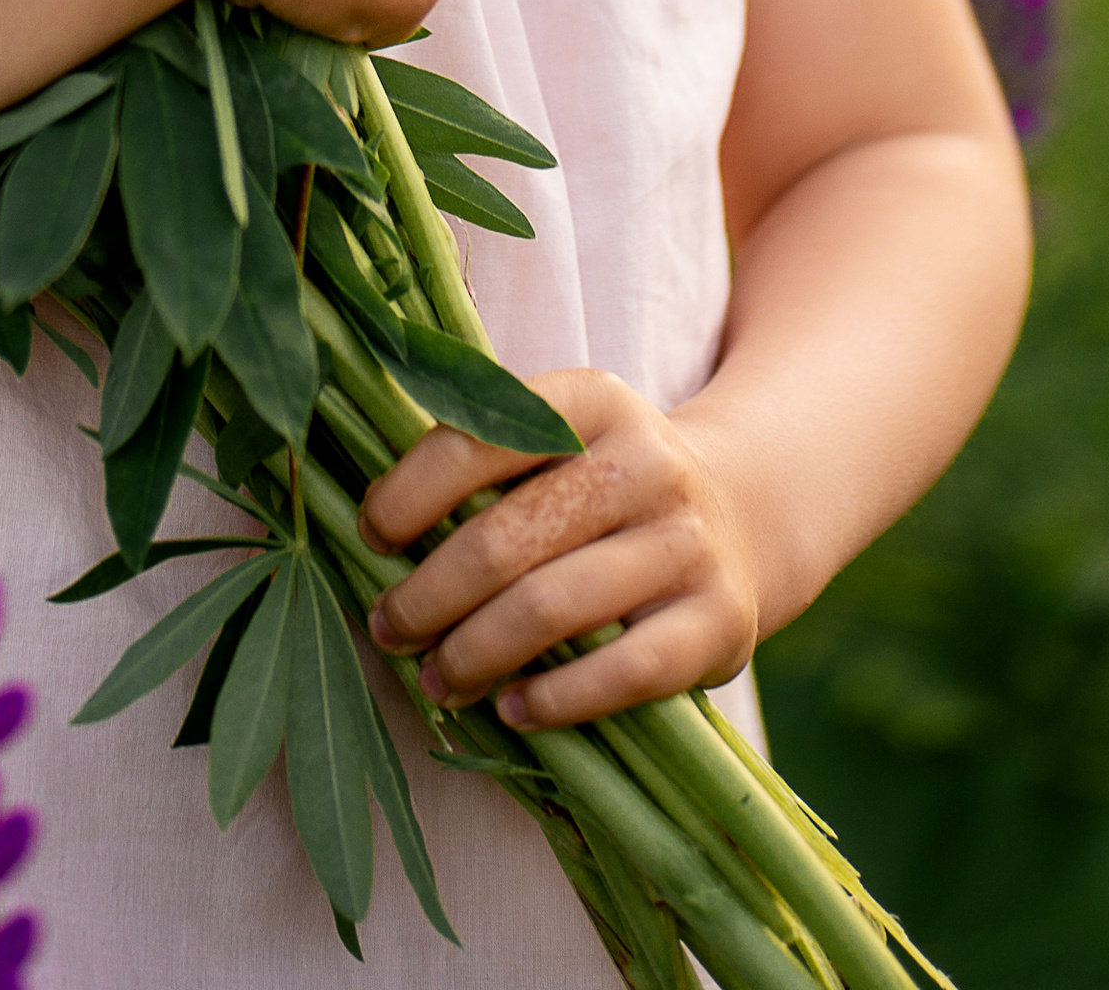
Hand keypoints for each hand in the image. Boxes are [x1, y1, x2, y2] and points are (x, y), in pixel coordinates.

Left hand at [361, 371, 761, 728]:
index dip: (409, 493)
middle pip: (507, 537)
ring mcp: (687, 542)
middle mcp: (646, 461)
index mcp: (591, 400)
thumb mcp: (557, 440)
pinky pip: (622, 672)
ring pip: (553, 607)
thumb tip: (367, 523)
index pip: (478, 440)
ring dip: (476, 653)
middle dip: (430, 594)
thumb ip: (479, 461)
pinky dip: (555, 698)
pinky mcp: (718, 620)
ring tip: (435, 680)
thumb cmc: (602, 485)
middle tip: (387, 629)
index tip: (370, 536)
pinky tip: (512, 709)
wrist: (741, 514)